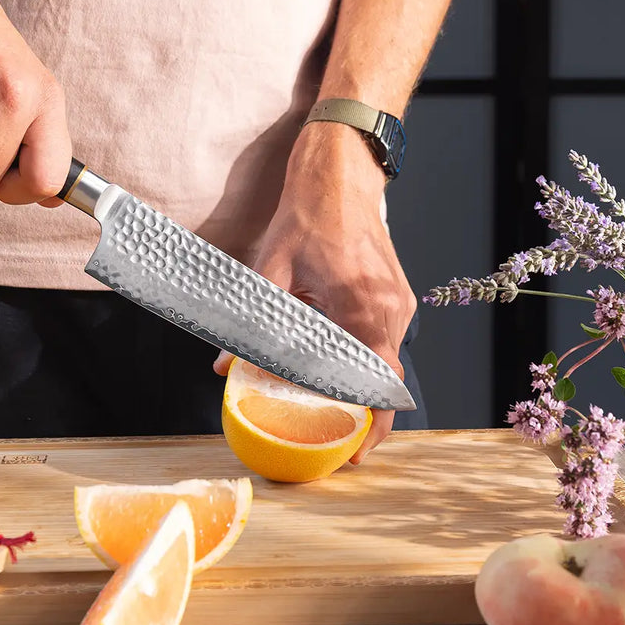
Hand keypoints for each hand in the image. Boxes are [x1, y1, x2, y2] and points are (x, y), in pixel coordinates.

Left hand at [214, 121, 414, 462]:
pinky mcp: (396, 294)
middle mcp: (389, 308)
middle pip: (386, 382)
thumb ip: (253, 322)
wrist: (342, 171)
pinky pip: (385, 340)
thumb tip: (225, 366)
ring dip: (363, 388)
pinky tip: (337, 368)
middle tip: (340, 445)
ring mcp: (398, 301)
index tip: (353, 453)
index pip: (377, 383)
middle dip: (366, 417)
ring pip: (386, 362)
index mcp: (362, 305)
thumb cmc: (309, 213)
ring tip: (334, 411)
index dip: (370, 425)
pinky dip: (366, 361)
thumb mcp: (271, 268)